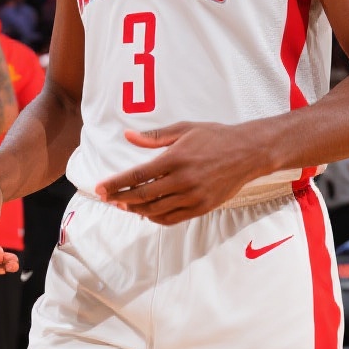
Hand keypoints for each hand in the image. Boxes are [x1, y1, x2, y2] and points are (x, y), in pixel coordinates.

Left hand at [95, 123, 250, 225]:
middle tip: (106, 198)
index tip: (100, 188)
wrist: (248, 152)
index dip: (116, 183)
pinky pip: (173, 218)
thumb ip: (154, 136)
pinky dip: (156, 218)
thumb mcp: (183, 129)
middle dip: (120, 198)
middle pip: (142, 196)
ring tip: (123, 205)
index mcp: (175, 159)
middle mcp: (183, 180)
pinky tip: (146, 213)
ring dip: (135, 210)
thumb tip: (127, 136)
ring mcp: (193, 196)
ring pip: (156, 210)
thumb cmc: (215, 136)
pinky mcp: (203, 207)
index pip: (137, 175)